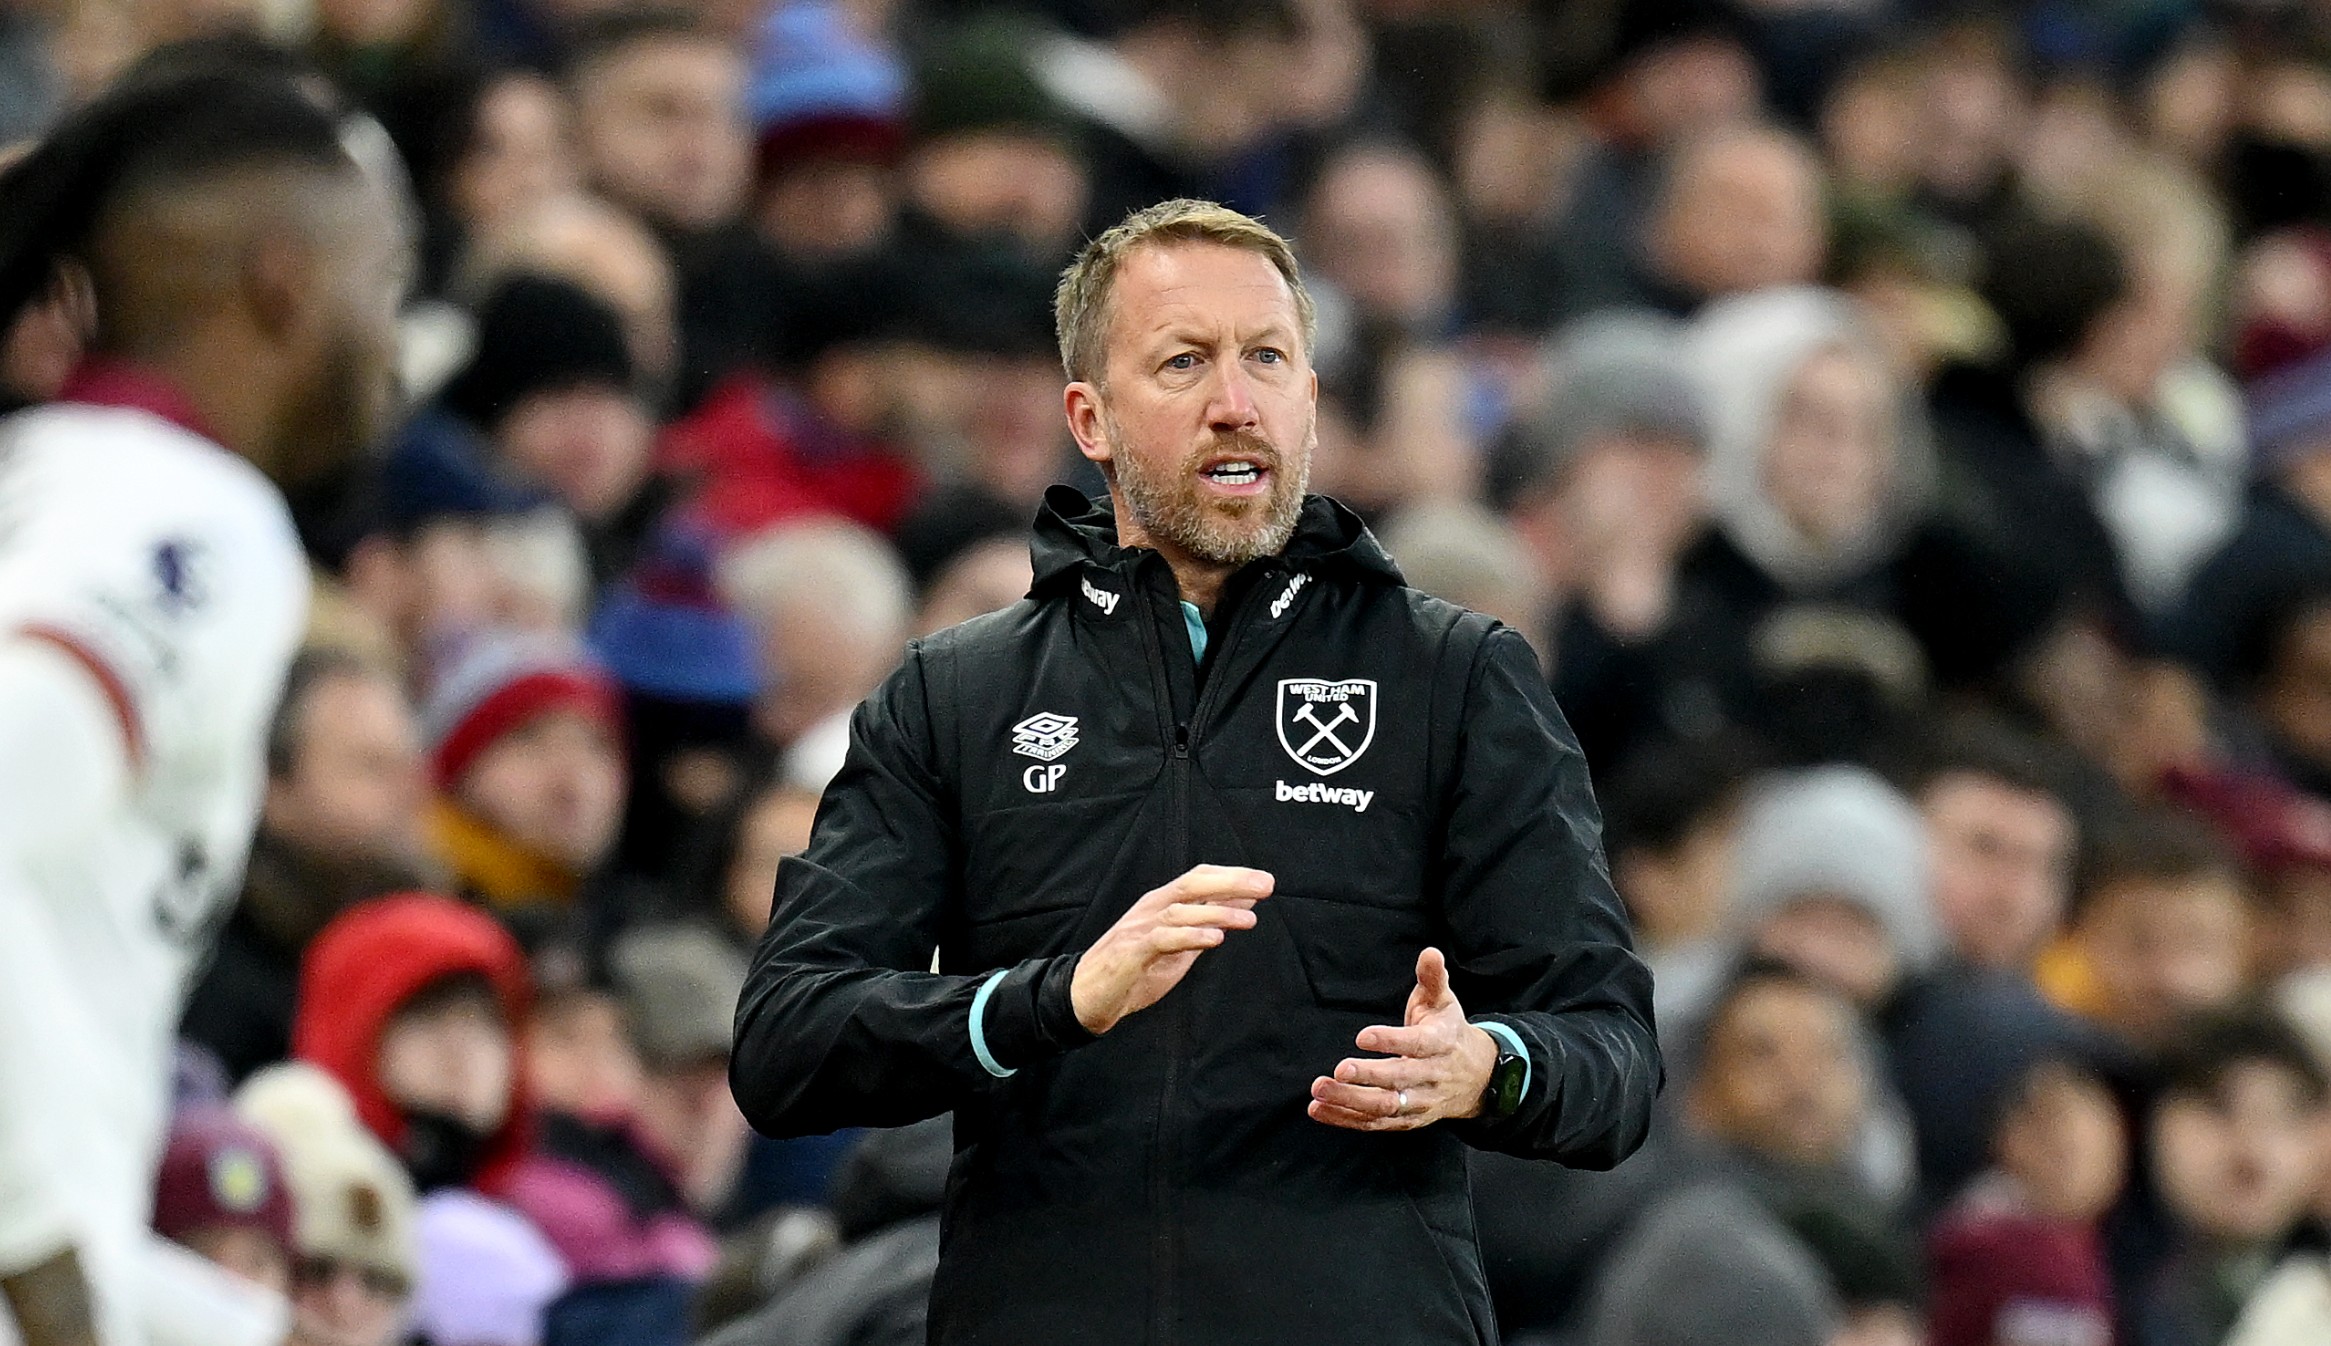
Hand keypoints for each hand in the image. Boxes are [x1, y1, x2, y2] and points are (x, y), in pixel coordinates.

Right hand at [1070, 864, 1271, 1033]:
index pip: (1199, 877)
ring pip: (1180, 910)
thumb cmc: (1135, 968)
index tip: (1264, 880)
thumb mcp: (1180, 944)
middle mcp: (1151, 908)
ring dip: (1217, 913)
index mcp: (1162, 903)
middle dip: (1231, 882)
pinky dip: (1190, 936)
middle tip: (1265, 886)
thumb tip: (1244, 904)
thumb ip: (1208, 924)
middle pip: (1192, 884)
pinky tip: (1215, 940)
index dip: (1232, 875)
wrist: (1087, 995)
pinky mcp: (1132, 952)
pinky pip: (1163, 939)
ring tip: (1249, 919)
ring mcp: (1139, 928)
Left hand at [1309, 947, 1497, 1131]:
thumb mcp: (1443, 1002)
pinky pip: (1375, 1124)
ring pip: (1385, 1107)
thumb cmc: (1448, 1032)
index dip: (1391, 1041)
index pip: (1416, 1044)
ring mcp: (1420, 1102)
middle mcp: (1432, 1077)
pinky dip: (1346, 1119)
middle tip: (1338, 1070)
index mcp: (1441, 1043)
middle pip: (1399, 1081)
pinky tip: (1318, 1110)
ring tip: (1319, 1090)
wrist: (1477, 1077)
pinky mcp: (1407, 1120)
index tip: (1362, 1036)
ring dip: (1350, 1101)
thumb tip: (1430, 952)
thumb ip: (1433, 978)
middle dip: (1369, 1077)